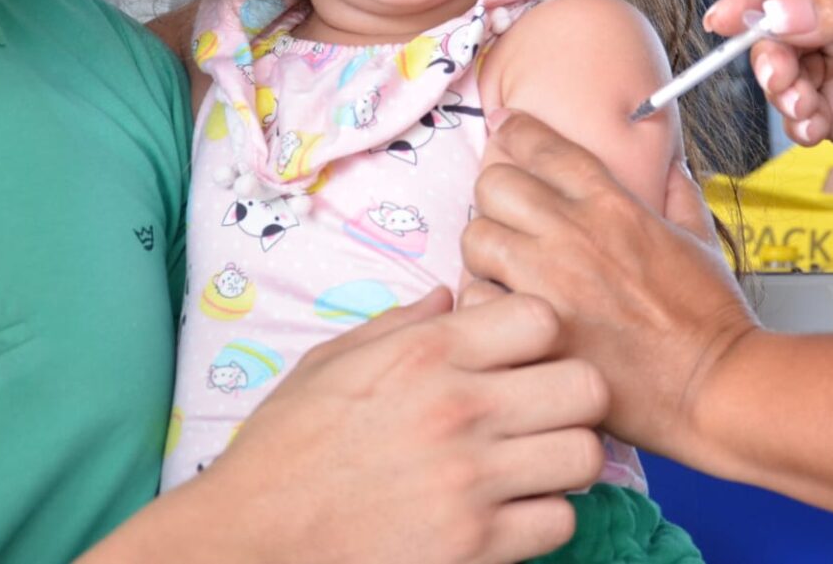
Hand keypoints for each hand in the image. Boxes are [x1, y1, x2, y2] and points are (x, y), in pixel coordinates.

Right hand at [193, 287, 607, 563]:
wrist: (245, 543)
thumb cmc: (282, 452)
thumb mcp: (328, 365)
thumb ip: (399, 324)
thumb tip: (450, 295)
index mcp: (426, 355)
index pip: (544, 318)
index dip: (541, 336)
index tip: (522, 357)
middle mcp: (458, 410)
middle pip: (586, 385)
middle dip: (574, 396)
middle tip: (545, 412)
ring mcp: (471, 483)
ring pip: (587, 456)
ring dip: (567, 460)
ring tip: (534, 464)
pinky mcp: (475, 548)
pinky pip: (561, 521)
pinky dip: (544, 519)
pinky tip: (511, 512)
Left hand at [463, 113, 758, 465]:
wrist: (713, 384)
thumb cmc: (710, 316)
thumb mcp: (700, 239)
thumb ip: (677, 195)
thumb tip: (670, 167)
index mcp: (612, 203)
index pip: (540, 143)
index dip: (514, 132)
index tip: (505, 131)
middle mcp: (572, 232)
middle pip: (493, 181)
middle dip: (494, 196)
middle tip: (507, 219)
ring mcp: (548, 281)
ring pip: (475, 236)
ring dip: (483, 250)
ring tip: (500, 269)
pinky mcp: (534, 329)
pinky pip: (476, 299)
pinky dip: (482, 305)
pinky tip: (503, 314)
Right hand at [705, 0, 832, 184]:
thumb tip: (777, 11)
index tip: (724, 19)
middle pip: (773, 29)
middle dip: (769, 55)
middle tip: (781, 77)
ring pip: (779, 74)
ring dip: (783, 92)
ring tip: (809, 108)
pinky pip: (794, 114)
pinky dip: (797, 123)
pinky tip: (818, 127)